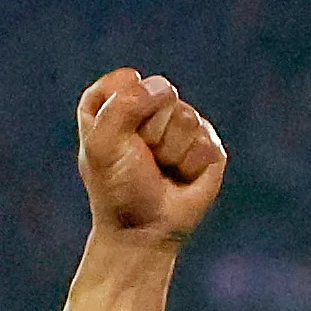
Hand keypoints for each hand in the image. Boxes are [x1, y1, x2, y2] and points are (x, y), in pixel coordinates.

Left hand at [73, 68, 226, 247]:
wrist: (144, 230)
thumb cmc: (117, 188)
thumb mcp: (102, 145)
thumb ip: (122, 104)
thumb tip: (165, 88)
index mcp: (115, 101)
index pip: (127, 80)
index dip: (122, 110)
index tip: (115, 141)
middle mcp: (150, 106)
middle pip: (162, 93)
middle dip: (149, 131)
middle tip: (140, 158)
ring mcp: (182, 124)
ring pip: (187, 117)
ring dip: (170, 151)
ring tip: (161, 168)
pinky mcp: (207, 144)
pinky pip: (206, 142)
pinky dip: (190, 166)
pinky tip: (180, 176)